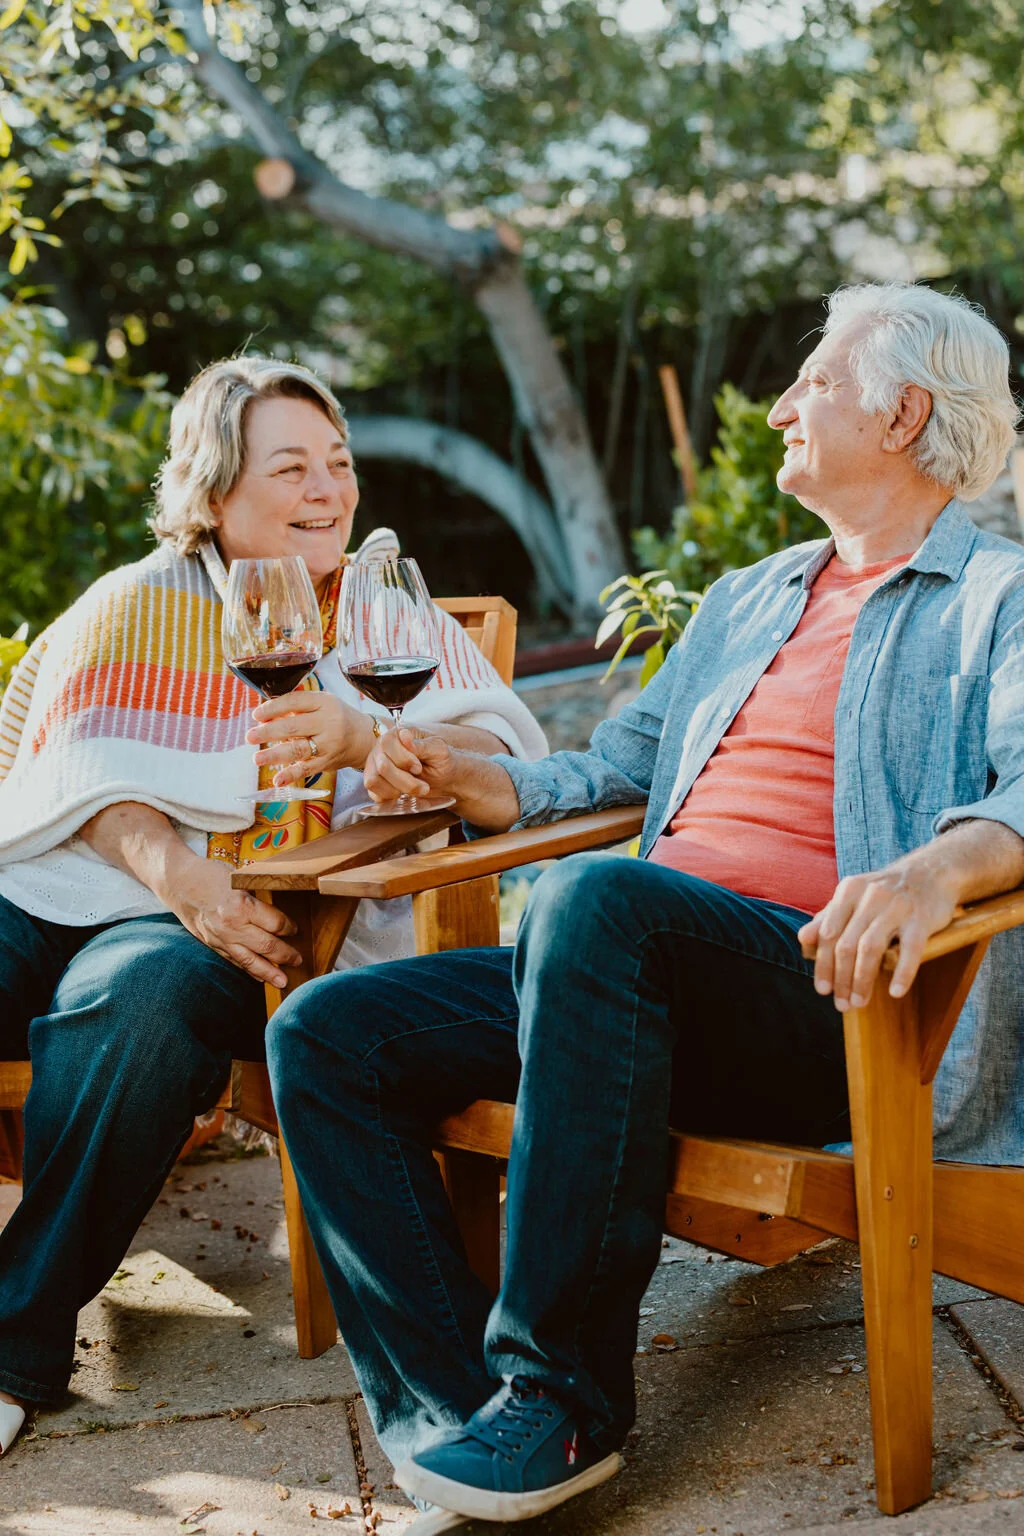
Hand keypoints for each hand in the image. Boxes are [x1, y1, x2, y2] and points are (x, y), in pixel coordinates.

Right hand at [169, 859, 302, 988]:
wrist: (177, 881)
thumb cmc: (210, 874)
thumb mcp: (239, 878)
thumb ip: (257, 897)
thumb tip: (280, 914)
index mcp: (241, 905)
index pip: (275, 924)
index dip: (290, 928)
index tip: (296, 930)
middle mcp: (231, 925)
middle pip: (267, 946)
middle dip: (286, 955)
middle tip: (298, 960)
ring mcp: (220, 937)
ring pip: (250, 960)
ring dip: (269, 973)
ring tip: (283, 982)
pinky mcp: (211, 944)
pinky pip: (233, 961)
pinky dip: (248, 970)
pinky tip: (259, 977)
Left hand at [246, 691, 372, 787]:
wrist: (365, 738)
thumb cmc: (338, 717)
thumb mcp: (322, 704)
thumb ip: (297, 707)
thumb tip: (265, 715)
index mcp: (324, 703)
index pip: (294, 702)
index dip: (273, 708)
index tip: (256, 715)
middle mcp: (328, 723)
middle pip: (294, 727)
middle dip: (268, 732)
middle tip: (250, 736)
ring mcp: (329, 744)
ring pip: (299, 749)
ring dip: (275, 755)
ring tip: (257, 758)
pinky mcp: (328, 762)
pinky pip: (307, 769)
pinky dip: (291, 775)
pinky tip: (277, 780)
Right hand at [364, 727, 454, 802]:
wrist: (444, 776)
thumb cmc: (441, 760)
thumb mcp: (438, 749)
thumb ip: (421, 744)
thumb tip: (404, 736)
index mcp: (397, 734)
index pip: (387, 744)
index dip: (403, 759)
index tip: (419, 768)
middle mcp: (382, 748)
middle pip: (382, 766)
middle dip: (406, 781)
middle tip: (424, 786)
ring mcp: (375, 765)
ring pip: (374, 780)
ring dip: (398, 790)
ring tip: (415, 790)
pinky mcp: (375, 782)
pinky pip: (372, 793)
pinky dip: (389, 797)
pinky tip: (403, 794)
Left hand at [798, 862, 958, 1011]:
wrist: (932, 872)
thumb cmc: (886, 891)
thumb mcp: (854, 897)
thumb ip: (829, 917)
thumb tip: (803, 939)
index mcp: (849, 890)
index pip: (827, 934)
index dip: (822, 965)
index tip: (822, 990)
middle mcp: (870, 896)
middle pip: (847, 944)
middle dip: (841, 978)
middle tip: (841, 1004)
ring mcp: (896, 907)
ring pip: (871, 948)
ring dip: (862, 980)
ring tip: (859, 1002)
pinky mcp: (921, 918)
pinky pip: (910, 949)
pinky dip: (902, 973)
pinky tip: (895, 992)